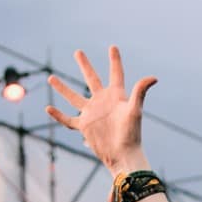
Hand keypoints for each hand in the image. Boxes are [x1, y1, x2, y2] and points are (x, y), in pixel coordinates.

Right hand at [47, 47, 157, 176]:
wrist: (123, 154)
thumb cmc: (132, 134)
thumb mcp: (135, 110)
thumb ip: (140, 92)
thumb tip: (153, 77)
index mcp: (116, 96)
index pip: (116, 74)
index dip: (115, 60)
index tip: (113, 47)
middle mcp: (102, 102)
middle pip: (91, 79)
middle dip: (85, 65)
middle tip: (78, 52)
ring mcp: (92, 113)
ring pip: (74, 97)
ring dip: (62, 88)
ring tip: (51, 77)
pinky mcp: (84, 126)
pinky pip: (68, 119)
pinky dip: (58, 115)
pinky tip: (48, 108)